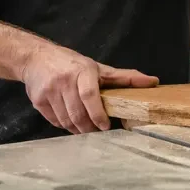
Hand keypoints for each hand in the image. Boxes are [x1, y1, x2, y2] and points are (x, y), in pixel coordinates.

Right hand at [21, 42, 158, 134]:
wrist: (36, 57)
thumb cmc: (71, 63)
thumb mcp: (98, 68)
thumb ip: (125, 77)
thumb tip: (153, 81)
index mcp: (82, 71)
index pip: (90, 95)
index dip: (98, 114)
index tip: (105, 126)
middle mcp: (65, 80)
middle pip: (78, 113)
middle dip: (89, 128)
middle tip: (96, 131)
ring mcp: (49, 91)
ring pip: (66, 121)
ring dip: (77, 129)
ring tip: (85, 128)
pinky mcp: (38, 100)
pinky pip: (55, 121)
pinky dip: (65, 126)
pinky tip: (70, 121)